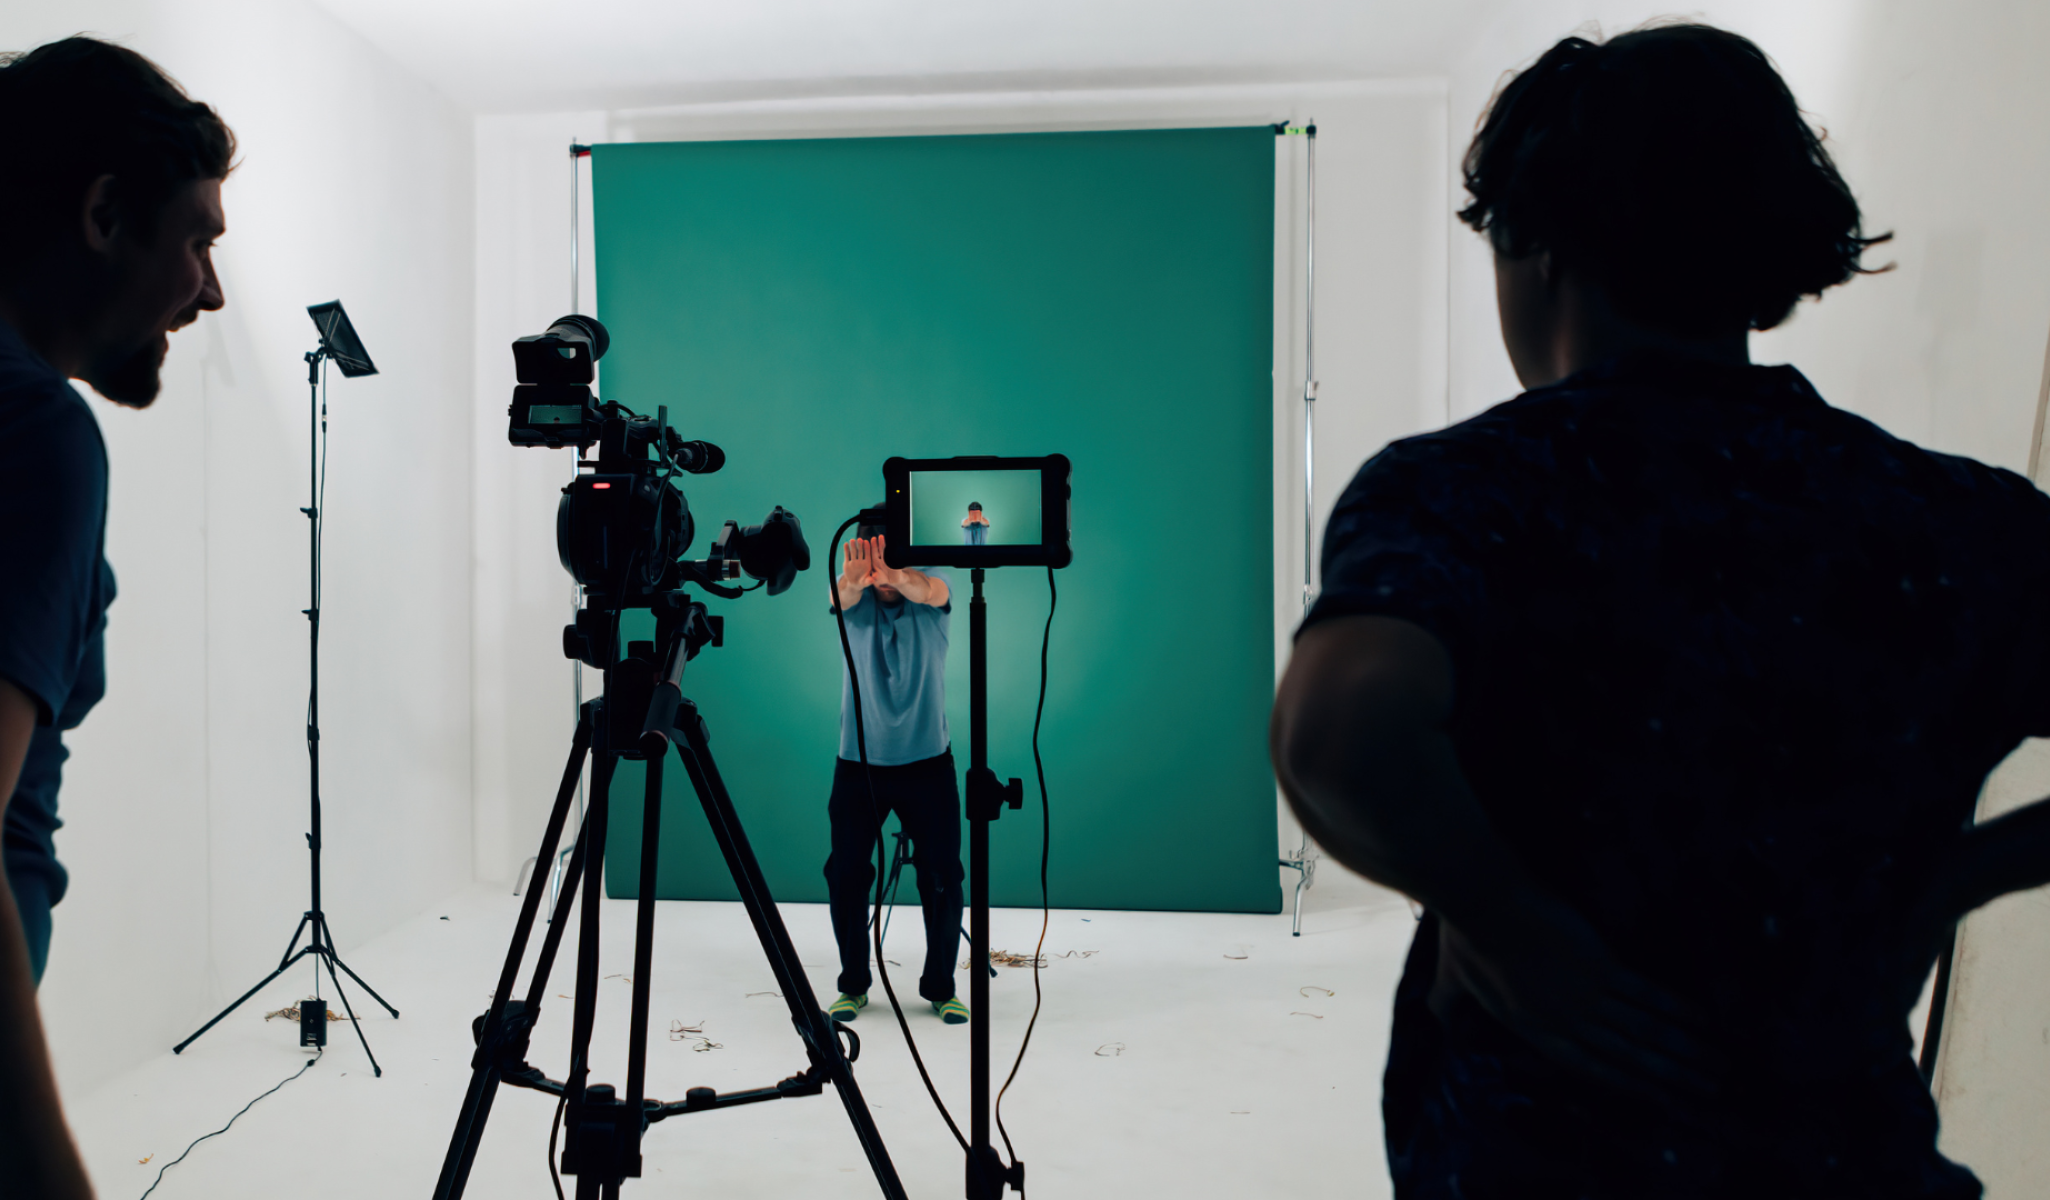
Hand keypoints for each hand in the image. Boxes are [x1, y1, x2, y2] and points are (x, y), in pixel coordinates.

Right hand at [838, 537, 873, 600]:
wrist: (855, 583)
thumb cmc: (863, 582)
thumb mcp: (866, 582)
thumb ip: (870, 580)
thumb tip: (873, 579)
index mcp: (867, 563)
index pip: (868, 554)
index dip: (867, 548)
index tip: (867, 542)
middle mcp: (861, 560)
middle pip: (861, 551)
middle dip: (860, 545)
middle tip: (859, 539)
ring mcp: (854, 560)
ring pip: (854, 552)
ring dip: (853, 546)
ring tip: (852, 540)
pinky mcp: (847, 562)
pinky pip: (847, 555)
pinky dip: (846, 550)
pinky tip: (845, 544)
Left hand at [867, 535, 908, 587]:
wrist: (895, 580)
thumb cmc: (885, 579)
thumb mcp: (880, 579)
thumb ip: (876, 578)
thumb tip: (873, 577)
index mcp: (875, 564)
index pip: (873, 555)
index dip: (872, 549)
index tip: (870, 543)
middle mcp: (880, 560)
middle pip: (878, 550)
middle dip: (877, 544)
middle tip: (876, 537)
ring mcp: (886, 559)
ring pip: (884, 550)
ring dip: (882, 543)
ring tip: (881, 536)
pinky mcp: (892, 559)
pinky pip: (891, 553)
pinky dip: (891, 548)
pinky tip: (891, 542)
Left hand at [1432, 891, 1720, 1108]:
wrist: (1481, 897)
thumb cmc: (1463, 936)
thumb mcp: (1450, 983)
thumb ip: (1449, 1009)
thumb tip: (1439, 1024)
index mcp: (1533, 1030)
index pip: (1591, 1068)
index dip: (1629, 1084)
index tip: (1662, 1099)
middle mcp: (1565, 1022)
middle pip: (1630, 1057)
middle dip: (1673, 1076)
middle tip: (1709, 1091)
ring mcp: (1586, 996)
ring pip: (1646, 1033)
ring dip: (1686, 1051)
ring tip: (1717, 1065)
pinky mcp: (1601, 966)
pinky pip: (1648, 996)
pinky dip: (1679, 1011)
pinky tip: (1704, 1023)